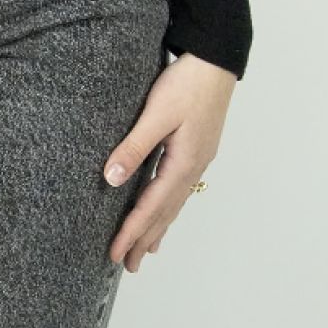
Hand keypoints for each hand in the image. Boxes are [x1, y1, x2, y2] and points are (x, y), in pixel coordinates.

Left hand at [101, 53, 235, 271]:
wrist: (217, 60)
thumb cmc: (187, 84)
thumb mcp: (156, 113)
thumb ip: (134, 147)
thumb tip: (111, 180)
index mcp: (183, 163)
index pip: (151, 207)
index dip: (131, 232)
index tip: (114, 255)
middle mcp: (193, 168)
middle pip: (165, 213)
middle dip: (145, 240)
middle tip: (127, 266)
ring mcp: (198, 160)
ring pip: (174, 203)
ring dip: (158, 227)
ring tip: (145, 250)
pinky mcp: (197, 149)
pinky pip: (179, 189)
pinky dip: (168, 207)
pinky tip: (165, 209)